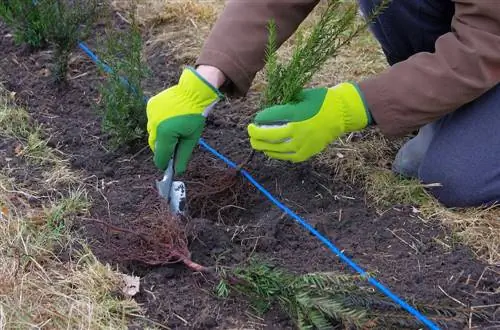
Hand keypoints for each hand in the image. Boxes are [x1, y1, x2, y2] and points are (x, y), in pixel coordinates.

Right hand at [146, 66, 223, 173]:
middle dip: (163, 148)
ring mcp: (150, 114)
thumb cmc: (195, 115)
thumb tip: (178, 171)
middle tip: (174, 146)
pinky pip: (152, 120)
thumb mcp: (192, 138)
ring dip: (161, 135)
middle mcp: (154, 124)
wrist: (193, 91)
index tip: (168, 166)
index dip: (164, 164)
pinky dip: (159, 123)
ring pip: (152, 132)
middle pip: (154, 145)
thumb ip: (183, 155)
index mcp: (165, 134)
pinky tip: (170, 117)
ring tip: (174, 128)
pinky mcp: (150, 106)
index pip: (160, 156)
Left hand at [247, 82, 371, 161]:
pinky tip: (270, 151)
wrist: (341, 114)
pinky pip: (286, 156)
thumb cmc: (320, 101)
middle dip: (256, 134)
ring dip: (263, 146)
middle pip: (269, 136)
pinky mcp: (306, 153)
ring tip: (256, 143)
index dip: (260, 118)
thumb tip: (267, 114)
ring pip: (275, 149)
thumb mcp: (301, 97)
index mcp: (296, 114)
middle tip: (250, 131)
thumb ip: (285, 106)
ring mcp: (302, 144)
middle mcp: (297, 131)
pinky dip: (276, 154)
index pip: (270, 117)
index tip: (256, 118)